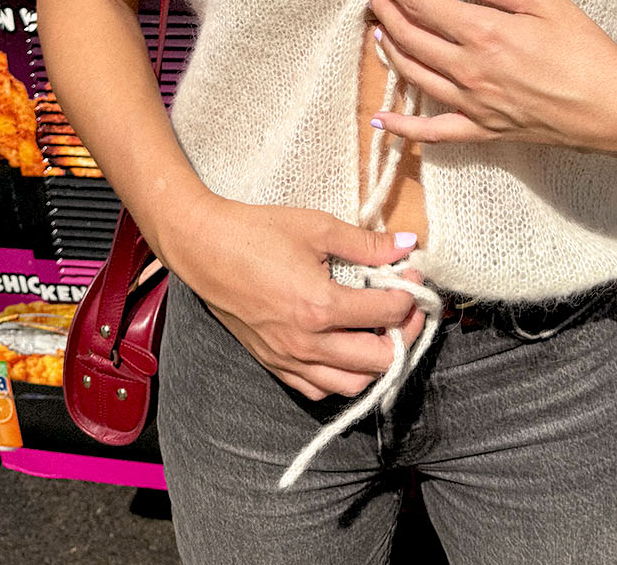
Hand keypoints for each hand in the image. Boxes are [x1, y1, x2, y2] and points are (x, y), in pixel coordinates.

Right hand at [164, 197, 425, 401]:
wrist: (204, 247)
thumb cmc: (257, 232)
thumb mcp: (317, 227)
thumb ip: (366, 243)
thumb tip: (407, 244)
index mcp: (321, 306)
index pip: (387, 313)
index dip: (409, 293)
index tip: (412, 275)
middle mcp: (307, 342)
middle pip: (379, 360)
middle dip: (404, 333)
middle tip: (406, 307)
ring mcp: (289, 359)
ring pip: (352, 385)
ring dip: (376, 363)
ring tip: (381, 331)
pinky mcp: (274, 364)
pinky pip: (318, 389)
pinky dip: (342, 377)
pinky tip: (347, 349)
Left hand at [368, 0, 616, 154]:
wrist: (614, 109)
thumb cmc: (587, 50)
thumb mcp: (547, 3)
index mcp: (484, 33)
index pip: (424, 5)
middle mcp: (470, 70)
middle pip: (411, 39)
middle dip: (388, 15)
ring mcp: (473, 104)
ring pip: (415, 77)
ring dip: (390, 53)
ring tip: (378, 34)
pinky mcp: (483, 131)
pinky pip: (433, 133)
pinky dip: (402, 129)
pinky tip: (380, 121)